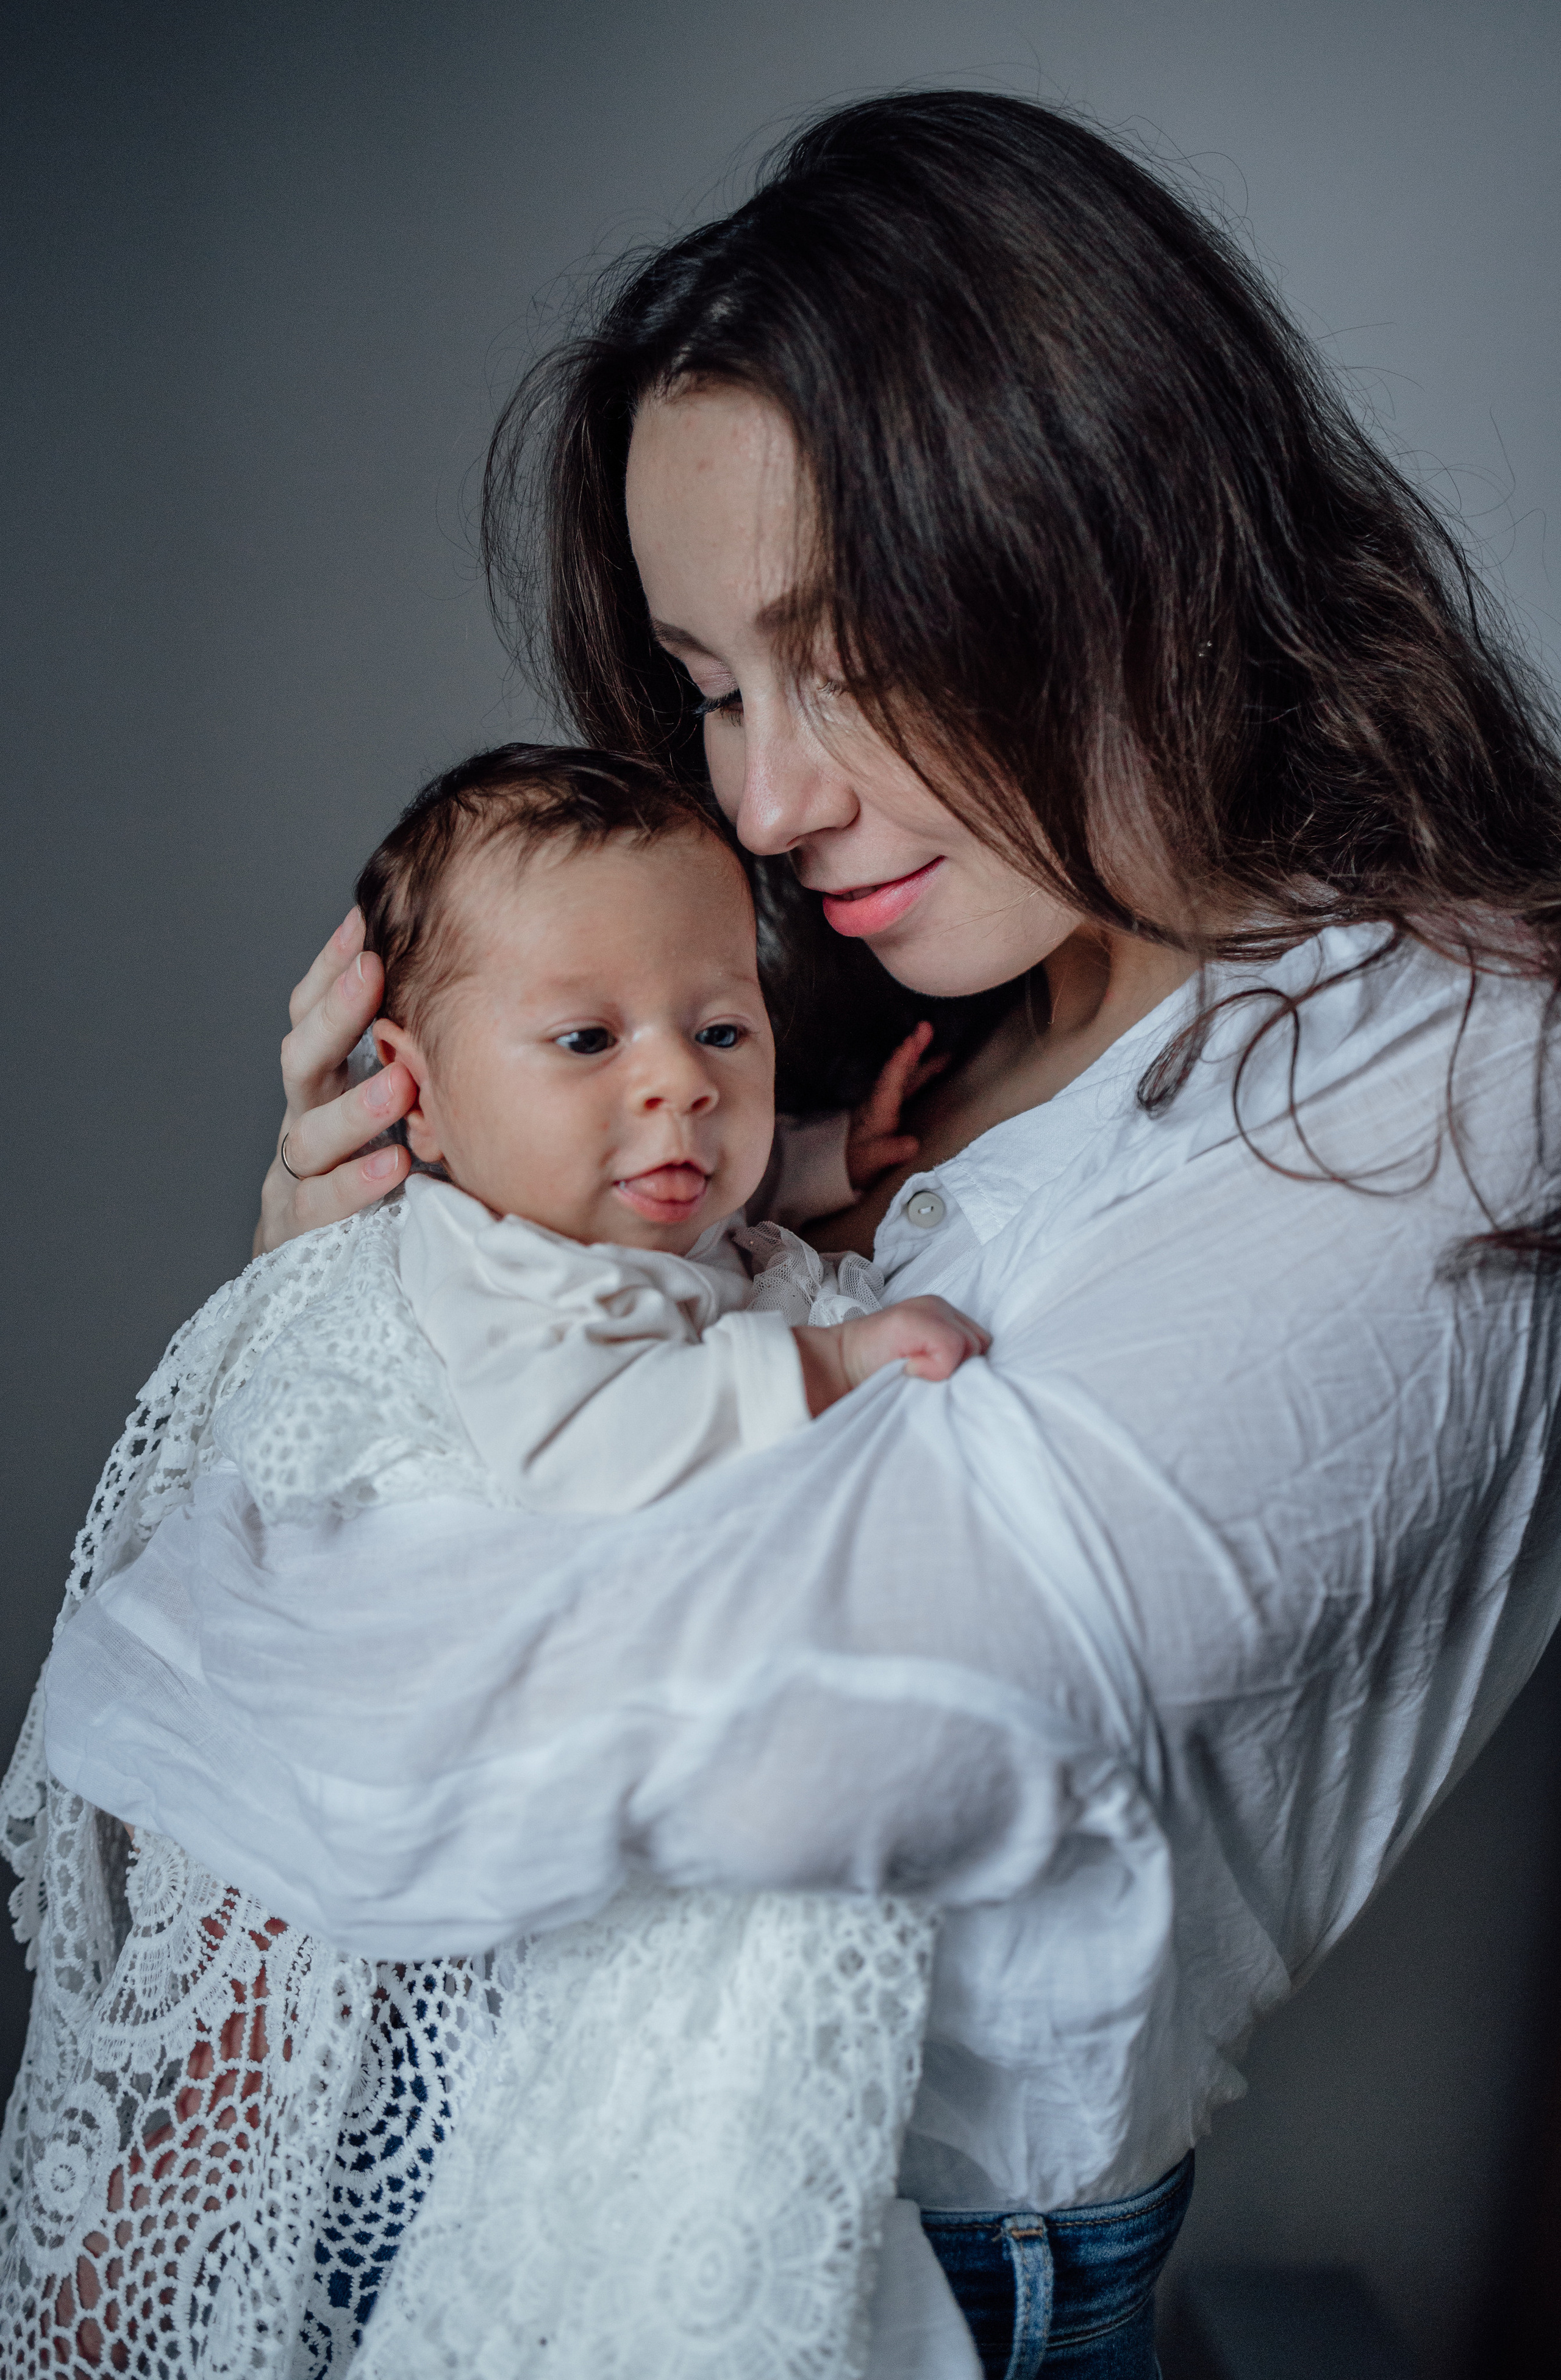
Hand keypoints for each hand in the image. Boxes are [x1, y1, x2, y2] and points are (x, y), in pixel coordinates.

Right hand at [254, 909, 413, 1254]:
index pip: (310, 1018)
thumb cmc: (378, 1173)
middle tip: (373, 973)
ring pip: (308, 1135)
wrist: (319, 1264)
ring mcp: (293, 1177)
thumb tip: (475, 987)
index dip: (329, 972)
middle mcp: (301, 1121)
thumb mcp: (402, 1111)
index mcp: (322, 1087)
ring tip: (400, 1085)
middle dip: (336, 1015)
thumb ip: (417, 1060)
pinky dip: (353, 1185)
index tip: (361, 925)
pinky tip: (392, 1166)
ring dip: (354, 1108)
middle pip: (302, 1060)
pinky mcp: (295, 1231)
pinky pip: (318, 1206)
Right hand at [841, 1296, 989, 1385]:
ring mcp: (928, 1309)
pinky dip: (936, 1369)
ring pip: (970, 1346)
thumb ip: (949, 1361)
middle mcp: (939, 1307)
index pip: (979, 1342)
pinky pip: (953, 1348)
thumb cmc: (877, 1374)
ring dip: (948, 1368)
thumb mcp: (922, 1365)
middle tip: (924, 1374)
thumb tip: (979, 1381)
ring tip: (915, 1371)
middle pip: (980, 1344)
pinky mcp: (916, 1318)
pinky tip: (910, 1370)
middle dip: (960, 1366)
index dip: (963, 1366)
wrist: (835, 1368)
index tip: (932, 1376)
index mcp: (942, 1316)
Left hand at [846, 1022, 948, 1191]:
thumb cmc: (854, 1163)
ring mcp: (886, 1106)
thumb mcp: (870, 1160)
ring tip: (946, 1054)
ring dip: (922, 1063)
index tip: (911, 1041)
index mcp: (879, 1109)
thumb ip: (888, 1151)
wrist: (837, 1168)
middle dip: (913, 1049)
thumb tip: (911, 1144)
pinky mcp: (890, 1114)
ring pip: (906, 1079)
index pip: (891, 1079)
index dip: (902, 1059)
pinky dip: (920, 1077)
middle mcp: (883, 1102)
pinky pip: (908, 1089)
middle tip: (926, 1026)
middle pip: (900, 1071)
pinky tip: (932, 1077)